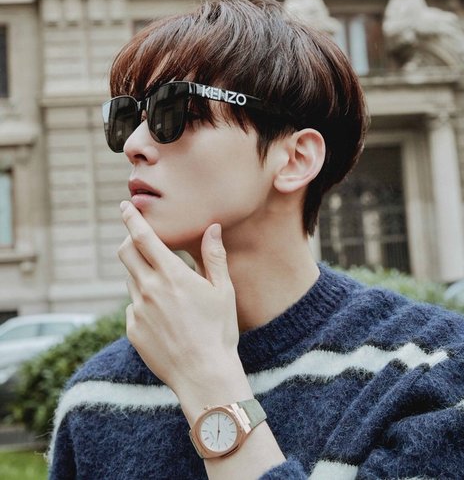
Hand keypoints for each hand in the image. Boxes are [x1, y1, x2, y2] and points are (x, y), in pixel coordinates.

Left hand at [117, 201, 245, 410]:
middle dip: (130, 241)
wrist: (204, 374)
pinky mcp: (133, 331)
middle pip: (126, 253)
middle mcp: (149, 289)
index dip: (132, 219)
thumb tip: (212, 228)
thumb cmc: (218, 330)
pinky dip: (144, 303)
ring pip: (130, 280)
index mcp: (172, 275)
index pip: (144, 237)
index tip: (124, 206)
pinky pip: (133, 307)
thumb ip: (213, 256)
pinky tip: (165, 318)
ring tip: (166, 290)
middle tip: (141, 242)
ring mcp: (138, 311)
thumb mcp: (222, 290)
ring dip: (141, 274)